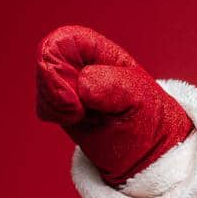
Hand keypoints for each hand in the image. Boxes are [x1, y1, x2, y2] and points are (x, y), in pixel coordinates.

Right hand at [36, 25, 192, 185]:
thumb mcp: (142, 102)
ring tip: (87, 118)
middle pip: (48, 59)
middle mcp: (86, 65)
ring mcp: (73, 85)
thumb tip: (83, 83)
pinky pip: (44, 105)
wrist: (148, 156)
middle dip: (58, 89)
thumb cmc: (152, 124)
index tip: (79, 99)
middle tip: (82, 111)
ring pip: (44, 83)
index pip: (67, 40)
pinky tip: (77, 123)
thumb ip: (114, 86)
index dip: (62, 66)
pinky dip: (56, 116)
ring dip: (59, 106)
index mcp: (105, 54)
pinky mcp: (64, 107)